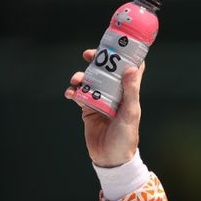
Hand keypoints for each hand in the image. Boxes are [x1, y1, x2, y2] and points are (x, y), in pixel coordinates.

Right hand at [64, 49, 143, 167]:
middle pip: (106, 71)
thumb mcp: (130, 113)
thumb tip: (131, 68)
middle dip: (96, 60)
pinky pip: (78, 95)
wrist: (111, 158)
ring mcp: (100, 101)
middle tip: (88, 54)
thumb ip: (130, 92)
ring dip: (81, 76)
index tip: (117, 42)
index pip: (131, 70)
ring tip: (76, 79)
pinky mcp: (88, 110)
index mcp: (129, 94)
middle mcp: (115, 95)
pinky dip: (73, 91)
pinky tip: (70, 93)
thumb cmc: (125, 137)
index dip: (125, 56)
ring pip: (90, 81)